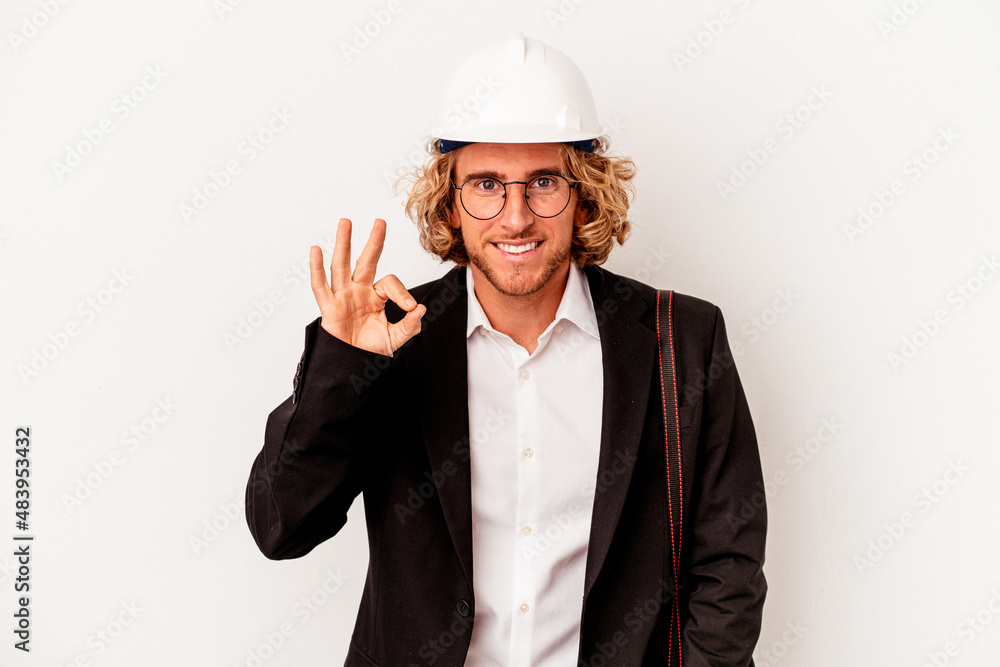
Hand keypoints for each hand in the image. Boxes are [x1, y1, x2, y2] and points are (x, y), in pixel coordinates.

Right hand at [310, 218, 425, 355]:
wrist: (351, 365)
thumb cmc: (369, 350)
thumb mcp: (395, 338)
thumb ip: (410, 326)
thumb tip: (420, 309)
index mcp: (376, 297)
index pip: (390, 283)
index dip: (402, 293)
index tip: (411, 308)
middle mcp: (359, 291)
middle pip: (366, 261)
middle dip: (373, 242)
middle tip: (380, 222)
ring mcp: (342, 297)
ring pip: (342, 266)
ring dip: (343, 243)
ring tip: (346, 222)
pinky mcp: (328, 308)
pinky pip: (320, 286)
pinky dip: (316, 268)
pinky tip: (316, 250)